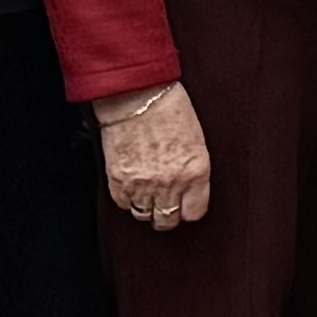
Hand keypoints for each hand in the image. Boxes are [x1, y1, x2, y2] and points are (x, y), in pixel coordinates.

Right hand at [101, 88, 212, 234]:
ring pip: (144, 215)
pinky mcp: (119, 180)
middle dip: (167, 214)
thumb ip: (194, 169)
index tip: (185, 205)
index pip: (194, 212)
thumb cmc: (169, 109)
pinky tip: (131, 187)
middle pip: (168, 220)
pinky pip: (123, 205)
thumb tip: (191, 190)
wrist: (137, 96)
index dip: (189, 209)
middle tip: (165, 205)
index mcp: (196, 171)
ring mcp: (143, 184)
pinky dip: (126, 199)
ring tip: (147, 195)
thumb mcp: (197, 141)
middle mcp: (171, 182)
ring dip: (145, 207)